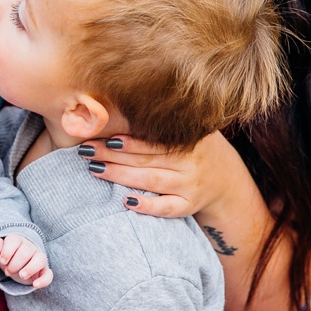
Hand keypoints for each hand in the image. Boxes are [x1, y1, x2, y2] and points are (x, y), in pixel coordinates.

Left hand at [0, 234, 52, 287]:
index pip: (14, 240)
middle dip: (14, 263)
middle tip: (8, 271)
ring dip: (30, 268)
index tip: (2, 261)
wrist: (15, 266)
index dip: (7, 251)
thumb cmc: (6, 256)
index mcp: (18, 240)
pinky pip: (48, 274)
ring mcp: (39, 259)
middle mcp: (30, 247)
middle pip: (25, 251)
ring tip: (21, 275)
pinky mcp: (44, 271)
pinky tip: (35, 285)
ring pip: (40, 259)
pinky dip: (43, 280)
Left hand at [77, 130, 242, 218]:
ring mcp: (190, 185)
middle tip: (86, 151)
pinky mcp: (188, 205)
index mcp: (187, 141)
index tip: (102, 138)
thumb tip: (120, 102)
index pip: (151, 141)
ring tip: (94, 169)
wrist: (225, 180)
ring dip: (121, 176)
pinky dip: (147, 206)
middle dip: (112, 155)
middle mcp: (190, 162)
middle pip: (146, 160)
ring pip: (151, 181)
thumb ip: (162, 123)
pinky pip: (166, 208)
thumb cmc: (193, 150)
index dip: (126, 140)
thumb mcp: (187, 132)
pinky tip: (126, 201)